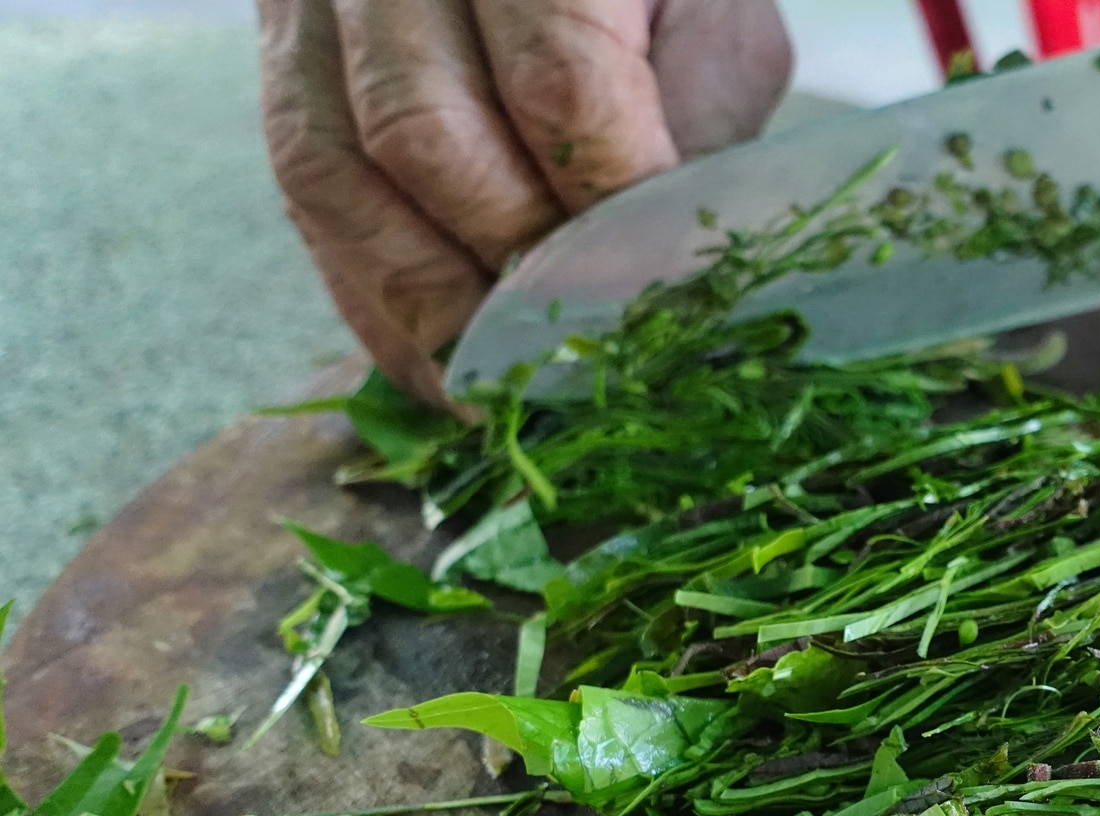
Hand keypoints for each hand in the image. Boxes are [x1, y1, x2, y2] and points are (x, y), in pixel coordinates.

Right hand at [258, 0, 791, 400]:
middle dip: (510, 272)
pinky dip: (374, 303)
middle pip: (426, 138)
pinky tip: (444, 367)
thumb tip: (666, 266)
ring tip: (504, 386)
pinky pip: (302, 201)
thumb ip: (702, 121)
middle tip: (578, 356)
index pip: (557, 87)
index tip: (648, 305)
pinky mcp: (282, 68)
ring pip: (336, 176)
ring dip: (426, 307)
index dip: (602, 219)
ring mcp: (316, 7)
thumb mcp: (709, 19)